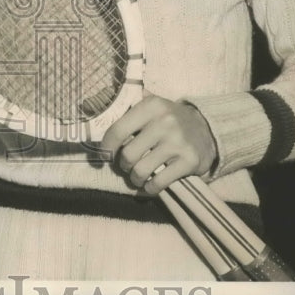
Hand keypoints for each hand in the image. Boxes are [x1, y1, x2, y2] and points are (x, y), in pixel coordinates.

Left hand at [99, 92, 216, 195]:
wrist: (208, 129)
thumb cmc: (170, 119)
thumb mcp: (150, 105)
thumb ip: (125, 107)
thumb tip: (87, 106)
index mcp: (151, 105)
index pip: (118, 130)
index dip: (107, 147)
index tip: (105, 154)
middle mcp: (165, 122)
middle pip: (128, 155)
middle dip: (123, 165)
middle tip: (127, 165)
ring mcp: (178, 142)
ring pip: (141, 171)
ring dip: (135, 179)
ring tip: (137, 176)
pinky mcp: (189, 161)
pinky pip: (158, 183)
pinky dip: (149, 189)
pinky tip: (150, 185)